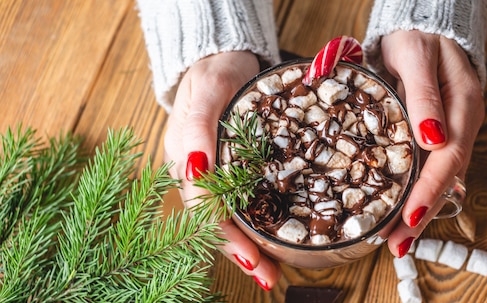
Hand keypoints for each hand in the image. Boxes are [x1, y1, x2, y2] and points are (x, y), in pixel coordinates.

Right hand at [164, 51, 279, 290]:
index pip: (204, 206)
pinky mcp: (228, 167)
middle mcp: (194, 171)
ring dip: (247, 245)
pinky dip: (253, 224)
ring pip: (225, 216)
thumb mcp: (209, 89)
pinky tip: (271, 239)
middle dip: (240, 250)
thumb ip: (198, 127)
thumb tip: (196, 172)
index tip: (252, 257)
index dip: (226, 234)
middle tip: (268, 276)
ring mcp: (210, 171)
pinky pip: (237, 201)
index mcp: (184, 157)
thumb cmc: (215, 70)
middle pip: (213, 220)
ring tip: (271, 271)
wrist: (222, 58)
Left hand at [379, 30, 483, 256]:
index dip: (429, 189)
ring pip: (441, 179)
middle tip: (397, 244)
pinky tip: (404, 210)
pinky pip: (432, 169)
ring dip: (420, 210)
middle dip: (423, 213)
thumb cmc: (419, 38)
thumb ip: (424, 95)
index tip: (408, 216)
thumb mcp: (417, 56)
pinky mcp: (440, 135)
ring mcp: (453, 132)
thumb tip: (433, 138)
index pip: (449, 157)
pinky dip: (418, 192)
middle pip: (447, 178)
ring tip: (397, 239)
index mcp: (464, 106)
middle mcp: (463, 125)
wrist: (424, 28)